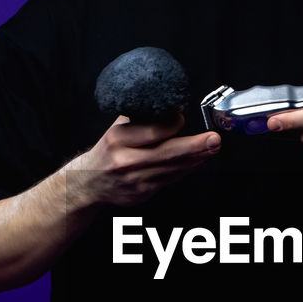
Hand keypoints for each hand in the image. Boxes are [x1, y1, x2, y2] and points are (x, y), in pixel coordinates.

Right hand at [66, 113, 220, 206]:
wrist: (88, 183)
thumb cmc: (108, 151)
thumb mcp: (117, 127)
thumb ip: (142, 118)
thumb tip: (172, 107)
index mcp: (117, 139)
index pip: (152, 132)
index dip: (172, 124)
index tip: (182, 117)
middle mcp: (125, 161)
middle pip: (167, 153)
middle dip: (195, 147)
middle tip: (213, 140)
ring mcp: (135, 180)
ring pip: (172, 169)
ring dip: (196, 159)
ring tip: (212, 148)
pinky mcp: (143, 194)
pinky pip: (170, 180)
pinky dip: (186, 170)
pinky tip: (197, 162)